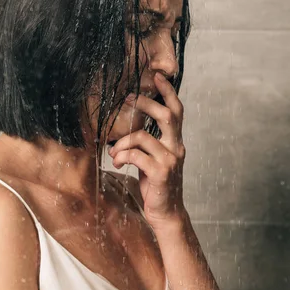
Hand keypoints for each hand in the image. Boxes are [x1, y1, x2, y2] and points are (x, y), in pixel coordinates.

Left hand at [108, 72, 186, 229]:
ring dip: (122, 142)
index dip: (168, 92)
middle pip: (166, 115)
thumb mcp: (152, 160)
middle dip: (145, 103)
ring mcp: (170, 161)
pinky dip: (122, 156)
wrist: (166, 213)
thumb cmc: (156, 186)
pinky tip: (116, 162)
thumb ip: (147, 144)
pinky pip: (136, 155)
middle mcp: (177, 148)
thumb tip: (126, 130)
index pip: (177, 111)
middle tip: (127, 97)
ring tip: (113, 152)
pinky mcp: (161, 173)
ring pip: (143, 137)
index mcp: (175, 142)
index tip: (157, 75)